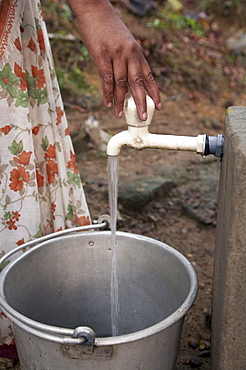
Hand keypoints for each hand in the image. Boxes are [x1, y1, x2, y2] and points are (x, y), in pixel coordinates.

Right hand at [66, 0, 160, 119]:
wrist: (94, 9)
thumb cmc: (108, 27)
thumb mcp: (124, 42)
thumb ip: (127, 61)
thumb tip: (126, 82)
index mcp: (137, 52)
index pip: (149, 76)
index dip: (154, 92)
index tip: (159, 106)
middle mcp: (130, 54)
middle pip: (138, 83)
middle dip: (141, 102)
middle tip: (142, 117)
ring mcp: (116, 54)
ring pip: (121, 84)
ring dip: (120, 102)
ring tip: (119, 115)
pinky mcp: (102, 55)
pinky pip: (106, 79)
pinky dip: (107, 93)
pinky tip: (108, 103)